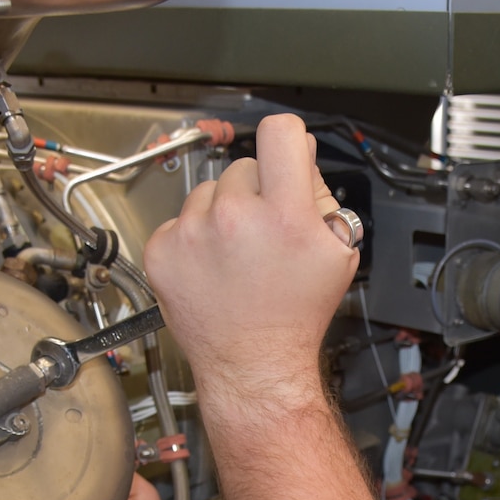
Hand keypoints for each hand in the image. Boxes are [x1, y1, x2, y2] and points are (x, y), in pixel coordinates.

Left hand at [142, 114, 358, 410]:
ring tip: (237, 256)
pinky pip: (180, 219)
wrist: (253, 365)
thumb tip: (300, 154)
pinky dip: (195, 238)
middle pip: (244, 166)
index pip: (280, 133)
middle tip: (266, 235)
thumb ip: (321, 195)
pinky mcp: (162, 250)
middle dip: (257, 193)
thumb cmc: (294, 317)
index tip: (285, 153)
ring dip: (223, 213)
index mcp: (283, 216)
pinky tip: (213, 268)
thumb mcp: (337, 254)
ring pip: (209, 191)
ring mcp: (191, 234)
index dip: (287, 140)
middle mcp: (234, 218)